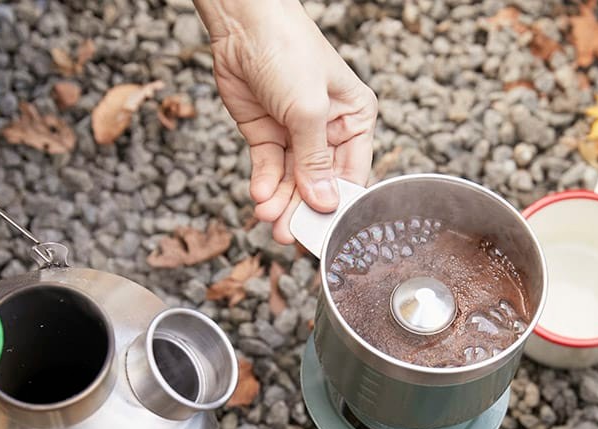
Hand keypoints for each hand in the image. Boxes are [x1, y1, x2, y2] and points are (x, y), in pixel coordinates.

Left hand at [195, 0, 377, 243]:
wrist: (243, 23)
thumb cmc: (289, 51)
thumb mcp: (309, 109)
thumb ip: (314, 160)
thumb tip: (323, 203)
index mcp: (354, 120)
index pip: (351, 174)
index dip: (337, 204)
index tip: (324, 230)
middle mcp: (328, 131)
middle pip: (318, 183)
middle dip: (302, 209)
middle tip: (288, 235)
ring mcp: (295, 134)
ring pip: (291, 181)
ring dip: (280, 202)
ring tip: (268, 219)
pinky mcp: (266, 134)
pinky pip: (268, 168)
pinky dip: (264, 185)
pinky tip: (260, 198)